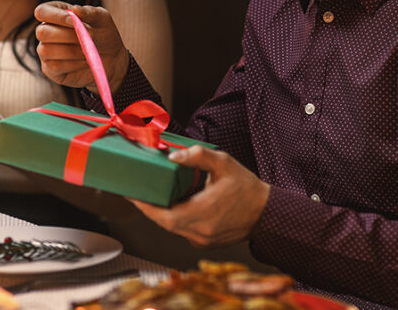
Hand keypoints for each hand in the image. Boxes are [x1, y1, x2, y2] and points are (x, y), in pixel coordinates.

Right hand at [34, 1, 129, 93]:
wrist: (112, 59)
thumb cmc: (103, 34)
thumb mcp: (102, 18)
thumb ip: (89, 12)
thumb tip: (74, 9)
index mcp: (55, 14)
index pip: (42, 12)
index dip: (56, 16)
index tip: (75, 21)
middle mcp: (46, 31)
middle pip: (41, 32)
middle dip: (67, 35)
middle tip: (89, 37)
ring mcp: (45, 51)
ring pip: (46, 50)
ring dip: (71, 51)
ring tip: (87, 51)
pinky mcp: (50, 69)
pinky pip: (54, 66)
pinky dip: (73, 64)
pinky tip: (84, 61)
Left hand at [131, 145, 269, 246]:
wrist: (266, 212)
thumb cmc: (246, 188)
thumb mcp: (223, 163)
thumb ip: (197, 156)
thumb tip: (173, 156)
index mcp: (203, 213)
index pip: (164, 216)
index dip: (145, 206)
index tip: (132, 195)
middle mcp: (200, 231)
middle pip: (163, 222)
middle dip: (149, 207)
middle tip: (137, 192)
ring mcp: (202, 240)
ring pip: (172, 227)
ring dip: (162, 212)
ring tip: (153, 194)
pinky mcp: (204, 242)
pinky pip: (182, 230)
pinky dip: (175, 218)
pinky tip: (175, 203)